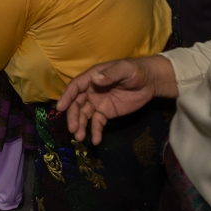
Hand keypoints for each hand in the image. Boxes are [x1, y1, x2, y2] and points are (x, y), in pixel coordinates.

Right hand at [57, 56, 174, 144]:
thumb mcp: (125, 69)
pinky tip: (97, 140)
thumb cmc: (136, 71)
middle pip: (77, 104)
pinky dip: (96, 131)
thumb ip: (110, 74)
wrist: (150, 82)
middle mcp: (91, 90)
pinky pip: (97, 123)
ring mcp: (98, 103)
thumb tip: (95, 79)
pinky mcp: (106, 113)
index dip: (67, 97)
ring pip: (84, 115)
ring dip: (81, 126)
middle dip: (73, 116)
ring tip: (80, 137)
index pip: (76, 87)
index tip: (60, 108)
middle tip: (73, 129)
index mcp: (93, 77)